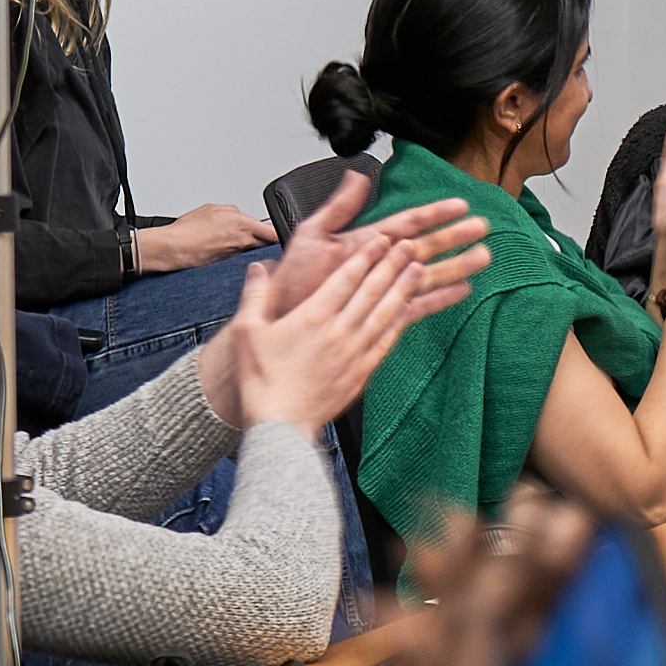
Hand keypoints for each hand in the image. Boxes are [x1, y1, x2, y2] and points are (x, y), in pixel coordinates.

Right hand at [138, 201, 272, 273]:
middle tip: (265, 237)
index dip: (280, 233)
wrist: (172, 249)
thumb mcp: (212, 209)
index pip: (273, 232)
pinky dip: (236, 254)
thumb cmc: (187, 230)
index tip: (282, 232)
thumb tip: (238, 214)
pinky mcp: (227, 266)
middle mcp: (242, 242)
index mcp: (242, 224)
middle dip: (267, 240)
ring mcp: (236, 256)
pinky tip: (224, 249)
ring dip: (249, 247)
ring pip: (252, 251)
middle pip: (266, 244)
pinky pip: (238, 258)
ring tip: (234, 241)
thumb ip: (231, 211)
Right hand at [206, 178, 487, 445]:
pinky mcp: (362, 372)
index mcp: (313, 317)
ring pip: (385, 312)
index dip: (366, 255)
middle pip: (372, 290)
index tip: (382, 239)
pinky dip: (400, 321)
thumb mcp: (247, 332)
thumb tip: (260, 267)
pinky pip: (387, 340)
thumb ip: (255, 295)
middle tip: (409, 244)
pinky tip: (409, 309)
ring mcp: (354, 352)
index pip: (346, 277)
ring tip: (418, 268)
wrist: (280, 426)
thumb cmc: (261, 382)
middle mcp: (339, 331)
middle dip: (392, 263)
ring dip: (403, 287)